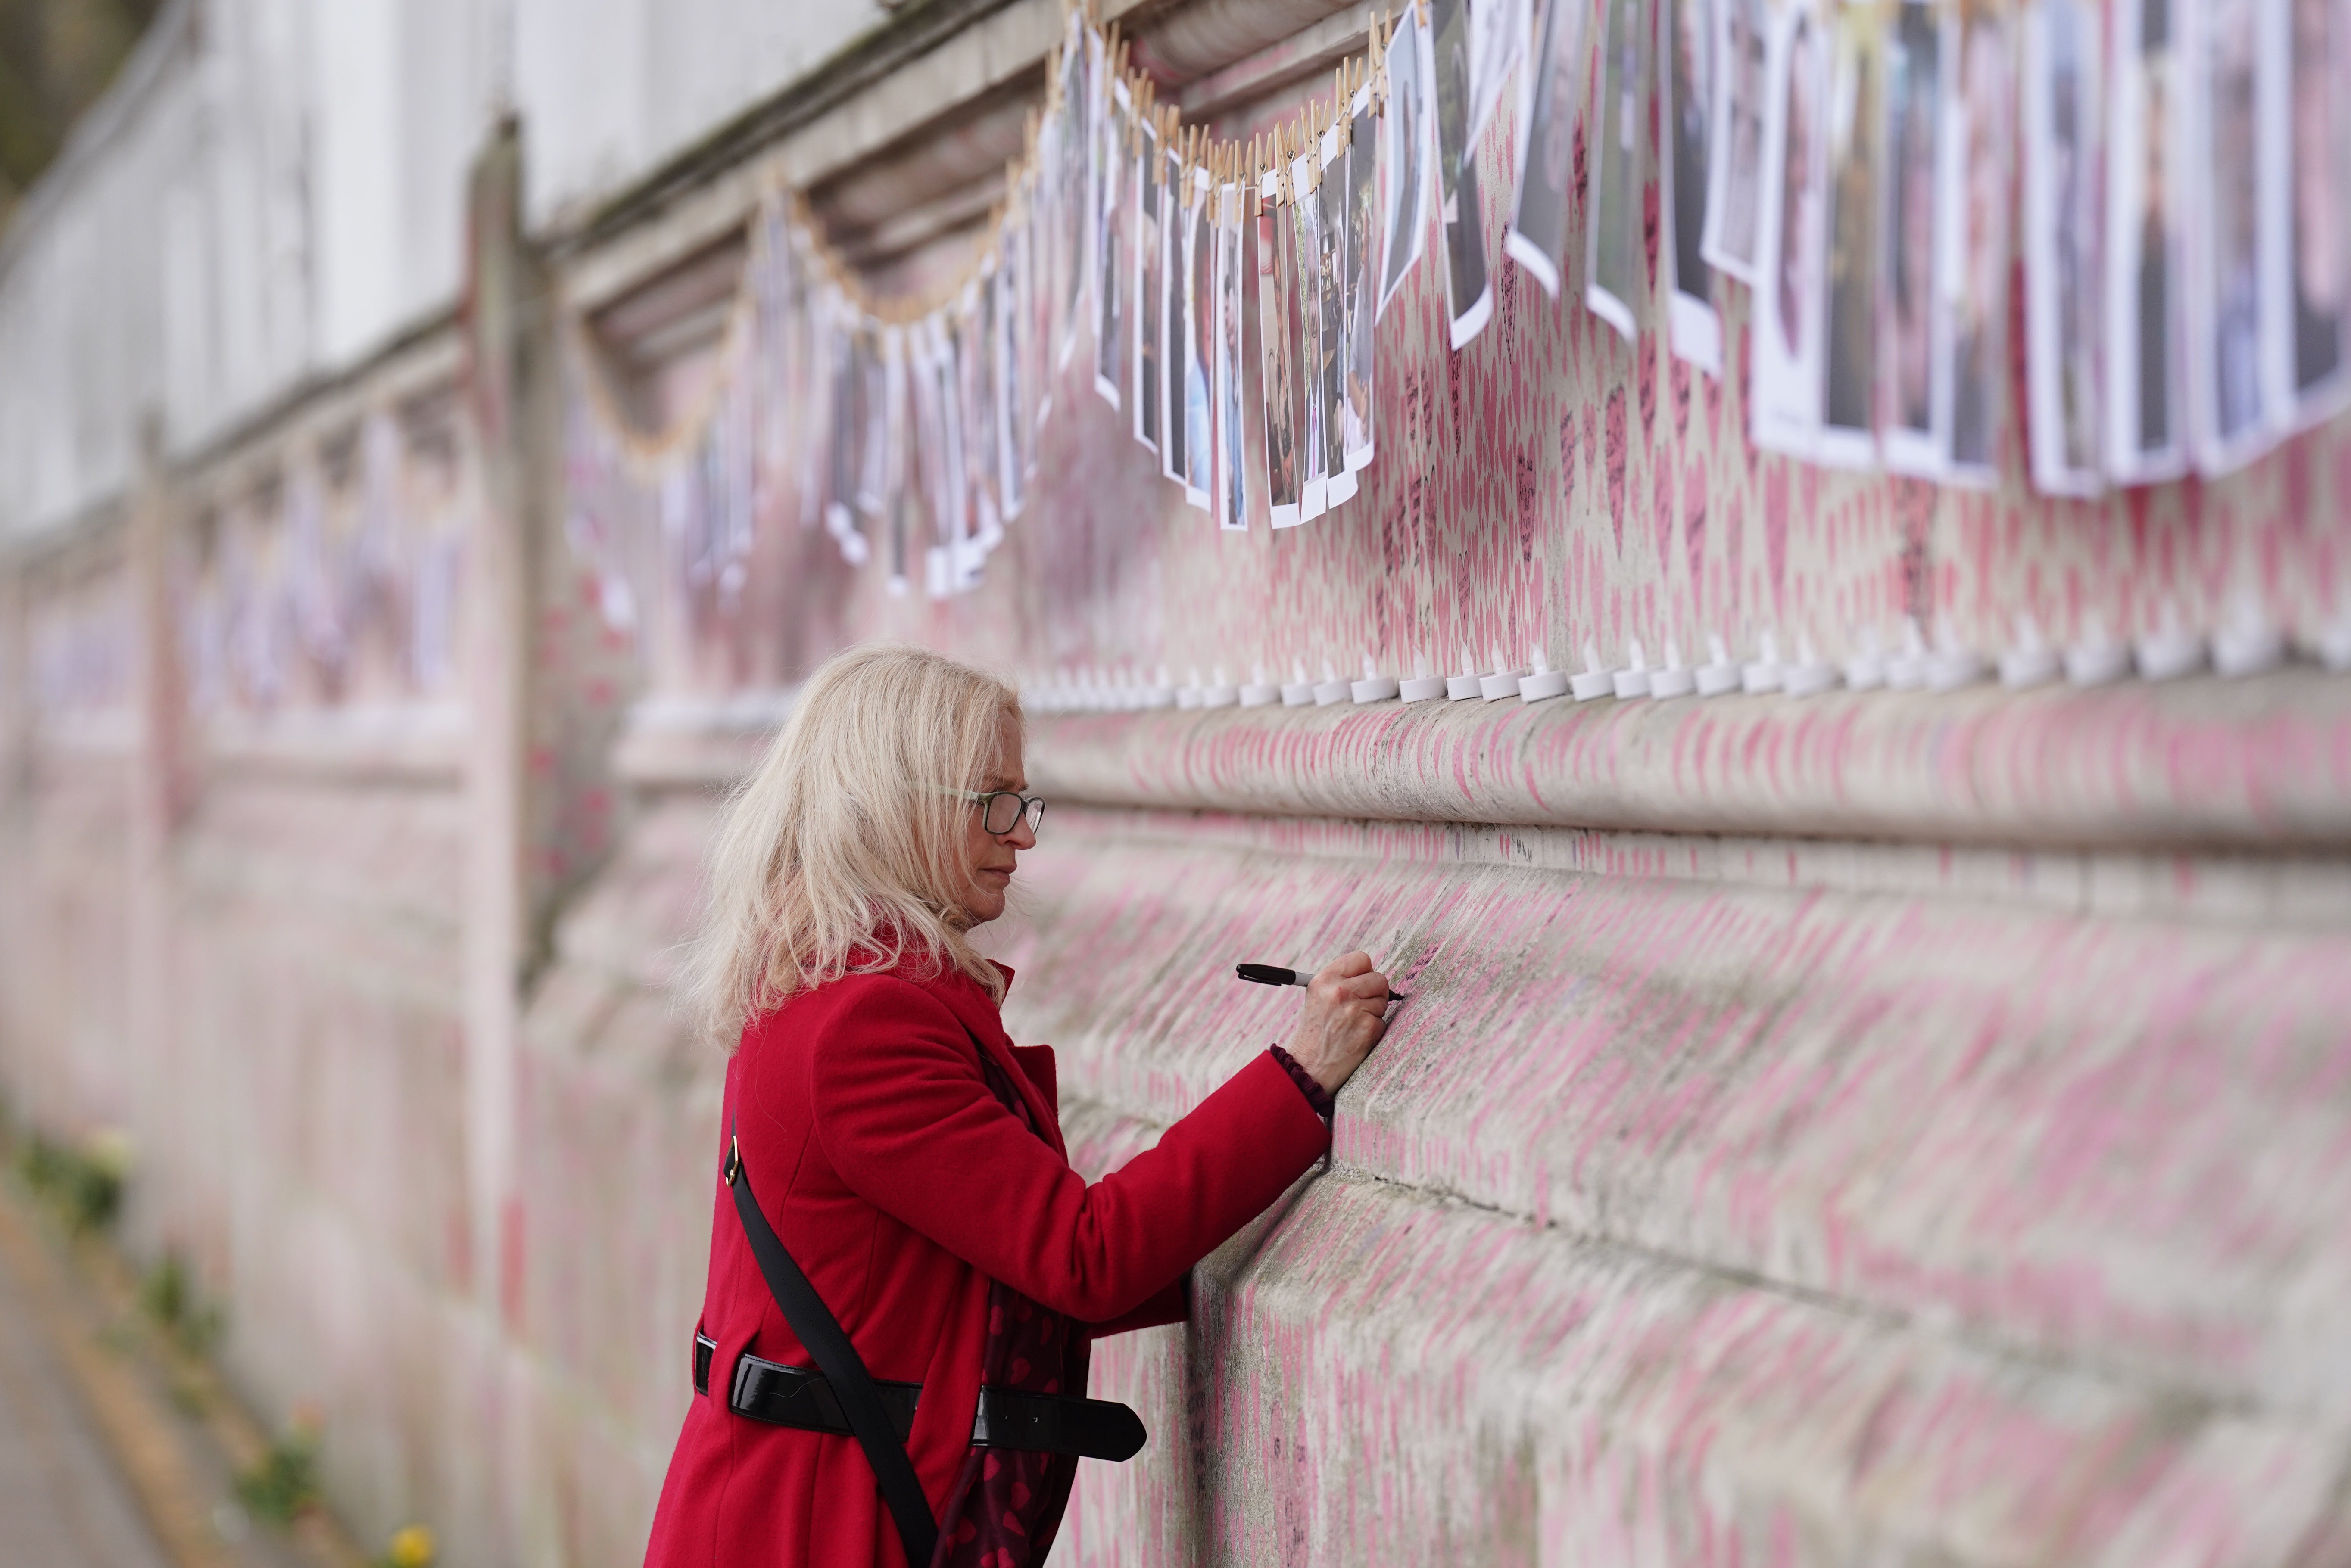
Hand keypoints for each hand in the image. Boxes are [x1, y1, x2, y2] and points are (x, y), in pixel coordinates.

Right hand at [1284, 952, 1391, 1094]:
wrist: (1308, 1066)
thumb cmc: (1315, 1032)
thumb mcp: (1318, 996)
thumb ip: (1340, 981)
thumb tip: (1370, 973)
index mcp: (1325, 979)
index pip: (1362, 958)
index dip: (1365, 972)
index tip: (1361, 985)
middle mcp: (1339, 991)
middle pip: (1379, 978)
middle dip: (1375, 993)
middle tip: (1360, 1008)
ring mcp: (1354, 1010)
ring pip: (1384, 1000)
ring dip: (1375, 1012)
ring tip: (1354, 1024)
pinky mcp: (1367, 1029)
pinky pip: (1383, 1022)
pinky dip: (1374, 1031)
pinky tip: (1357, 1037)